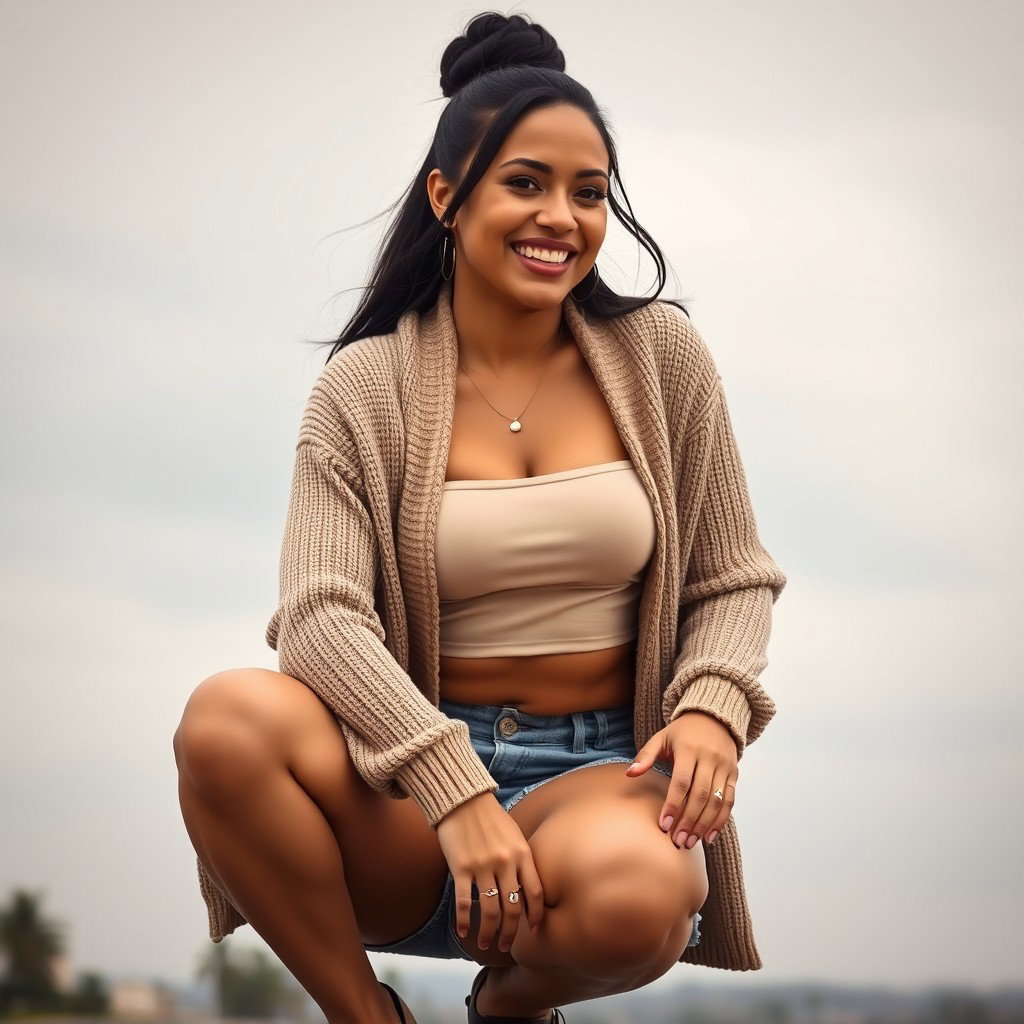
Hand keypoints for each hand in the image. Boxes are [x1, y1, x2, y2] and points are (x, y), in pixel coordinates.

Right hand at [434, 791, 545, 952]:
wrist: (463, 800)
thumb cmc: (490, 818)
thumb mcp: (515, 835)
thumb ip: (522, 859)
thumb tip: (526, 888)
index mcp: (522, 854)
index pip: (535, 893)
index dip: (536, 916)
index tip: (533, 930)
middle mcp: (506, 862)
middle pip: (513, 908)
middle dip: (511, 932)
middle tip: (506, 946)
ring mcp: (483, 866)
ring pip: (491, 910)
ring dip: (489, 933)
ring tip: (485, 944)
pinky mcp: (461, 868)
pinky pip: (465, 902)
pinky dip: (464, 921)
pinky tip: (463, 932)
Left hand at [625, 710, 737, 849]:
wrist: (714, 718)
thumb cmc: (682, 732)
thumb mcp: (661, 738)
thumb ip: (645, 755)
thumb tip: (630, 774)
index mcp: (689, 748)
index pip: (681, 782)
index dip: (673, 805)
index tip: (664, 825)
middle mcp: (710, 758)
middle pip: (700, 795)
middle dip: (689, 821)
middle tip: (678, 841)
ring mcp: (724, 766)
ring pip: (716, 801)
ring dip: (704, 825)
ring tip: (690, 842)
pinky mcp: (734, 774)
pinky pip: (730, 801)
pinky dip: (721, 820)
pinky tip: (709, 836)